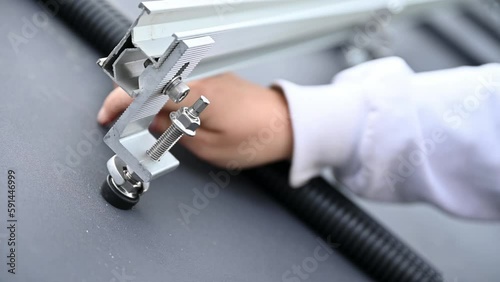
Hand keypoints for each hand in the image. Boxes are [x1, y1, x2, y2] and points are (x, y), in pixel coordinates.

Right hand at [97, 73, 292, 169]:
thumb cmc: (257, 137)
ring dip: (148, 98)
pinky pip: (181, 82)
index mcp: (194, 93)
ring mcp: (208, 74)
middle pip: (150, 80)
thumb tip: (151, 123)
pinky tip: (169, 112)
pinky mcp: (215, 77)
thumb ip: (174, 133)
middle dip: (130, 99)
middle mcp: (200, 77)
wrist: (287, 124)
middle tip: (125, 121)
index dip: (119, 103)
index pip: (144, 91)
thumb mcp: (210, 148)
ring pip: (164, 81)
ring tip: (149, 122)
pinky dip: (167, 95)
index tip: (108, 115)